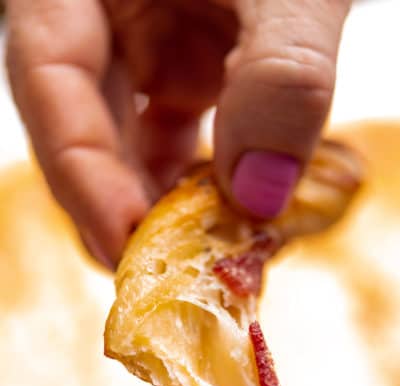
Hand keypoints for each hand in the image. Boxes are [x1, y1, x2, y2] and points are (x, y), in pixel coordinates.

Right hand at [6, 0, 350, 267]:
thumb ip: (280, 75)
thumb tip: (259, 197)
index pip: (49, 79)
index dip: (81, 172)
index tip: (125, 244)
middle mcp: (103, 17)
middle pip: (82, 126)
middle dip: (122, 205)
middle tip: (166, 274)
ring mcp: (146, 46)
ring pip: (130, 144)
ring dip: (165, 205)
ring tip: (206, 255)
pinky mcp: (187, 69)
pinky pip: (178, 141)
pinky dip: (203, 185)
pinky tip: (234, 219)